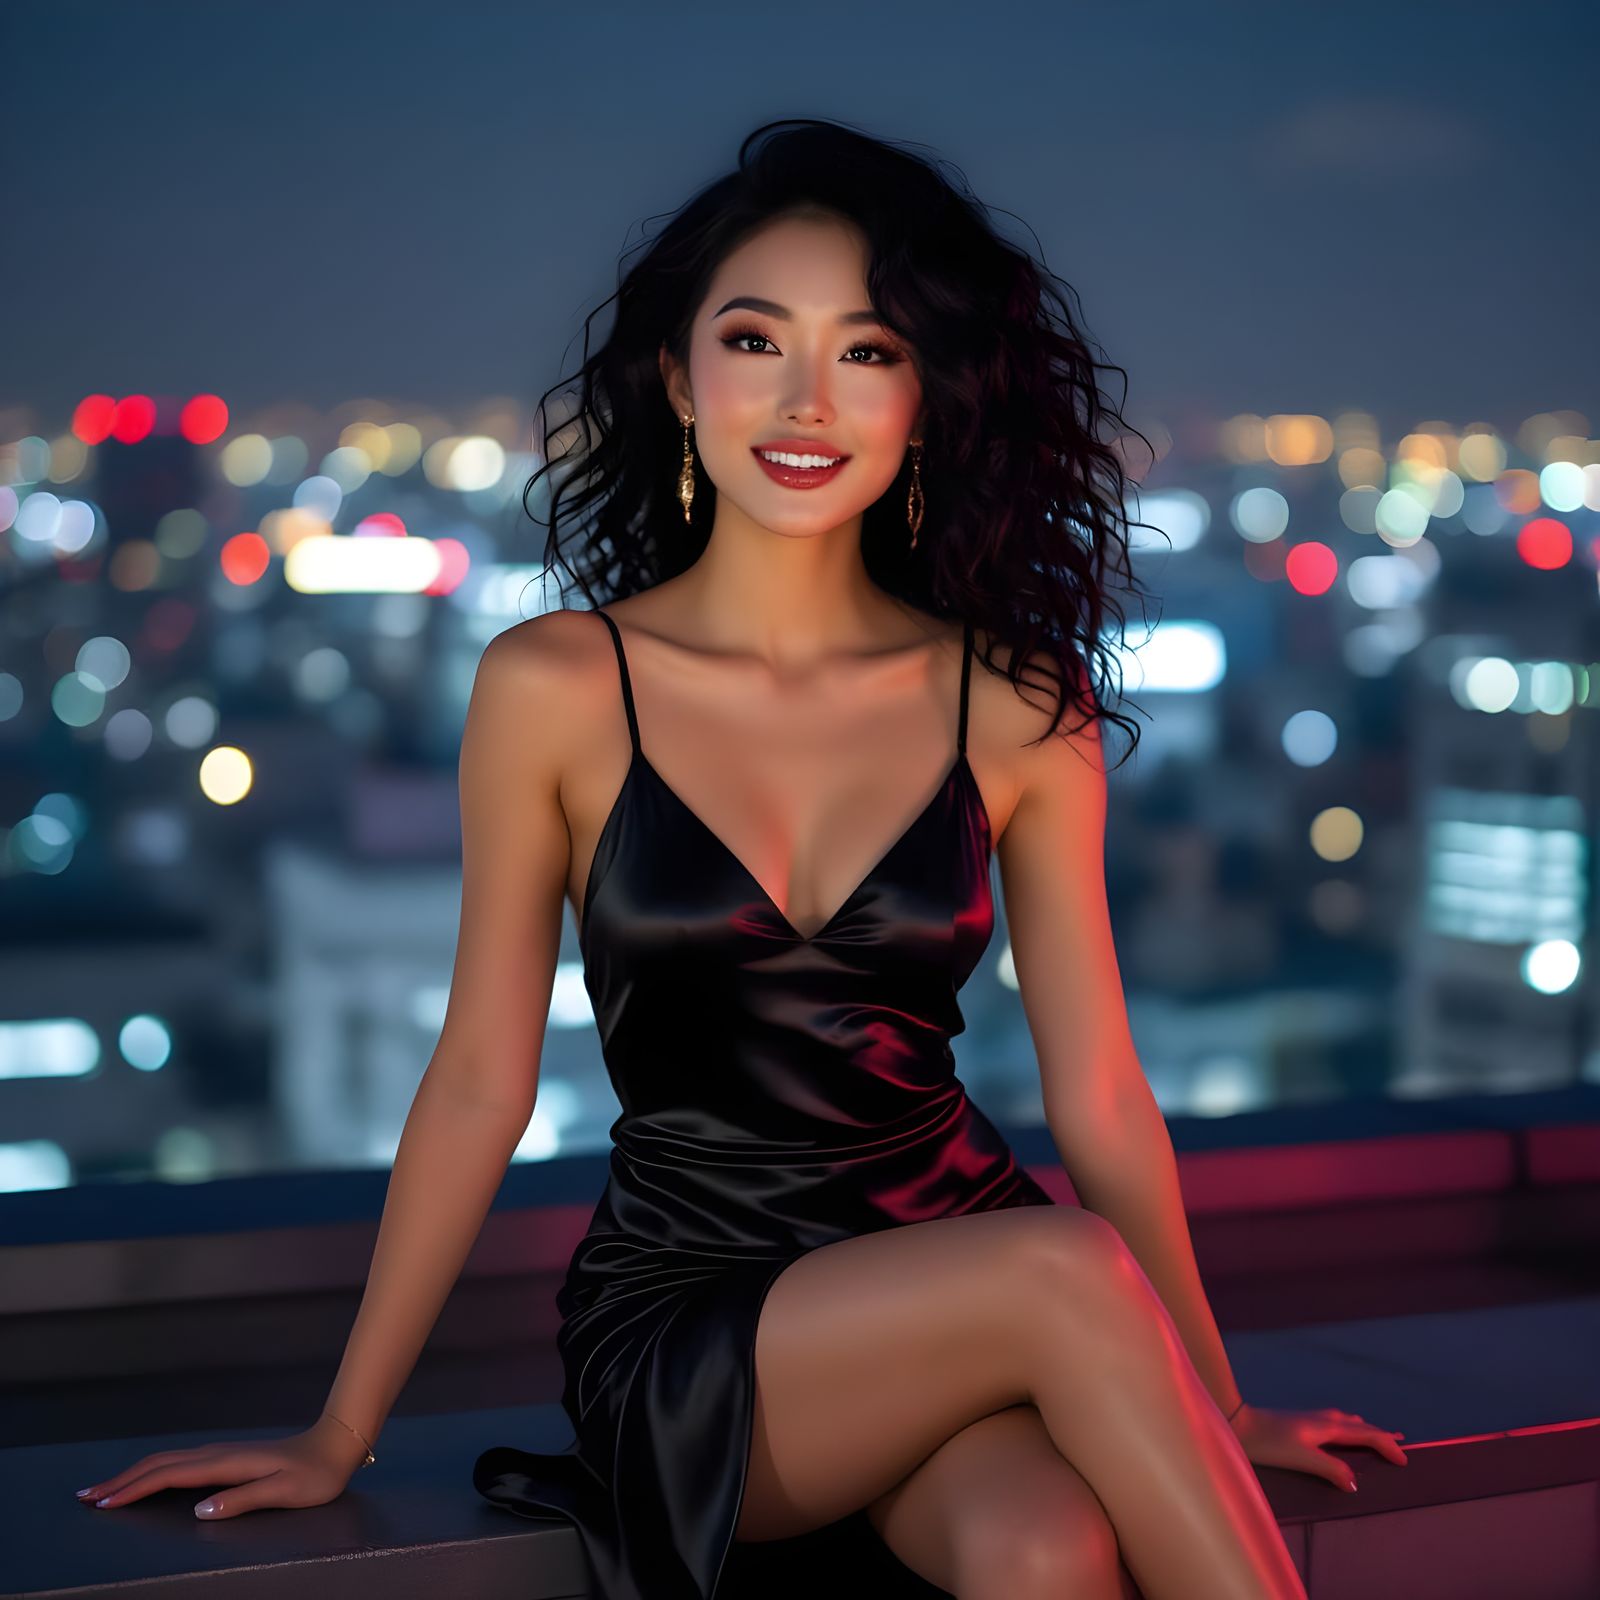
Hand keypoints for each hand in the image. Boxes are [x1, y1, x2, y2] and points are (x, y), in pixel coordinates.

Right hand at [73, 1413, 372, 1519]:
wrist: (335, 1444)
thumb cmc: (315, 1474)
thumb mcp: (284, 1491)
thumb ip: (243, 1500)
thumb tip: (199, 1512)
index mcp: (227, 1464)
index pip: (170, 1475)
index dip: (135, 1490)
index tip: (103, 1504)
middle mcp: (219, 1454)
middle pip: (160, 1464)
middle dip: (121, 1480)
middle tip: (85, 1496)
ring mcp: (222, 1453)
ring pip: (168, 1461)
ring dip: (133, 1474)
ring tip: (104, 1489)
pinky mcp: (227, 1458)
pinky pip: (180, 1463)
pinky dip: (154, 1470)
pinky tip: (147, 1479)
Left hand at [1229, 1403, 1407, 1492]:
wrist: (1237, 1422)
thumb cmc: (1269, 1442)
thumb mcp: (1302, 1458)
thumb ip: (1330, 1469)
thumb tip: (1356, 1483)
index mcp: (1327, 1427)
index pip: (1366, 1434)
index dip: (1386, 1445)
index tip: (1404, 1459)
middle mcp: (1322, 1419)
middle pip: (1359, 1425)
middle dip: (1380, 1434)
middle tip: (1401, 1440)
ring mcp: (1310, 1418)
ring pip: (1346, 1422)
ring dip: (1364, 1429)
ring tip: (1375, 1433)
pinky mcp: (1299, 1421)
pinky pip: (1334, 1422)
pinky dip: (1347, 1426)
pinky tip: (1338, 1428)